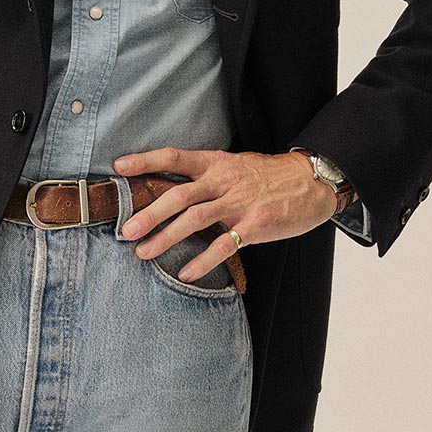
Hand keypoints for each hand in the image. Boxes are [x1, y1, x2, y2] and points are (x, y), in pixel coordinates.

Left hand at [113, 147, 358, 280]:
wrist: (312, 182)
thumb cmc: (268, 176)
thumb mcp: (235, 166)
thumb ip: (205, 176)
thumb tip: (169, 189)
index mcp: (216, 163)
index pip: (174, 157)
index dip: (145, 160)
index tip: (119, 166)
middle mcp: (224, 181)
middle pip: (179, 195)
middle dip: (149, 213)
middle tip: (126, 230)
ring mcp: (239, 203)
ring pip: (195, 220)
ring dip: (166, 238)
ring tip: (144, 253)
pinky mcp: (255, 226)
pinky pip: (224, 246)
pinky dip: (202, 261)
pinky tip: (185, 273)